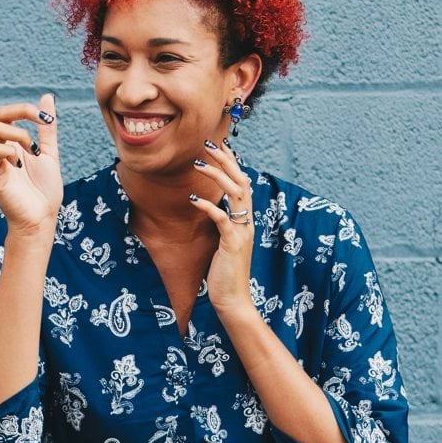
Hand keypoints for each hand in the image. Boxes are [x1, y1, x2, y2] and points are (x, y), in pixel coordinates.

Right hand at [0, 72, 62, 235]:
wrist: (42, 218)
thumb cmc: (45, 190)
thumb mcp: (50, 152)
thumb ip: (47, 127)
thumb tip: (47, 97)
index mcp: (11, 142)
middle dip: (21, 110)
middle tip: (42, 119)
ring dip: (19, 133)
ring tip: (32, 151)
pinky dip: (10, 150)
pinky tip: (20, 164)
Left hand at [190, 139, 254, 312]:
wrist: (233, 299)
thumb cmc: (225, 272)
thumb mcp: (224, 242)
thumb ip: (223, 224)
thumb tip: (214, 207)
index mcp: (246, 220)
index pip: (242, 183)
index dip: (232, 163)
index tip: (219, 145)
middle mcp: (247, 222)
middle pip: (241, 181)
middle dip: (226, 160)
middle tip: (209, 143)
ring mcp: (242, 232)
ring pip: (235, 194)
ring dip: (217, 175)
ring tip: (199, 163)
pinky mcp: (233, 244)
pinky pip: (222, 219)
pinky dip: (209, 207)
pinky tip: (194, 199)